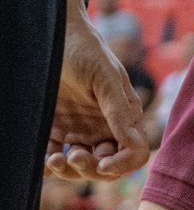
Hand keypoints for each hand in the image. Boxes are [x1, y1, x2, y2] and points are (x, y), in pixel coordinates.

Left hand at [47, 1, 148, 179]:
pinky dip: (49, 166)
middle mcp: (104, 129)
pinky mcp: (56, 131)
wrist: (52, 37)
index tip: (103, 164)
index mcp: (124, 119)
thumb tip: (133, 141)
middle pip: (105, 166)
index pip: (133, 153)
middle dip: (91, 169)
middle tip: (74, 157)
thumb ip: (119, 108)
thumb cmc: (86, 51)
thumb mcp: (106, 76)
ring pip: (80, 167)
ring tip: (55, 159)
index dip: (122, 164)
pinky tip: (44, 161)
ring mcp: (80, 132)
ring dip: (69, 171)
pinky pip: (55, 157)